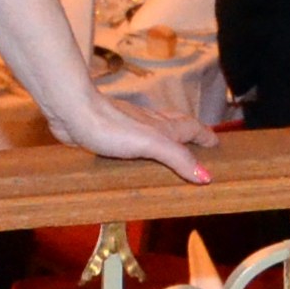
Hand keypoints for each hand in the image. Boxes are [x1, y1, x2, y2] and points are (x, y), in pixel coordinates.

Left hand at [52, 87, 212, 181]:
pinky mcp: (108, 135)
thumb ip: (177, 157)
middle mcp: (147, 123)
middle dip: (191, 133)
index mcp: (161, 126)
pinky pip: (132, 142)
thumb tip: (206, 176)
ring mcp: (128, 128)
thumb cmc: (110, 126)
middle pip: (176, 125)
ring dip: (167, 138)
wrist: (72, 112)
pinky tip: (135, 155)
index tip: (217, 143)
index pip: (191, 128)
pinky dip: (142, 147)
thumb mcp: (150, 143)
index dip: (205, 135)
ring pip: (154, 130)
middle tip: (201, 144)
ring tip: (174, 150)